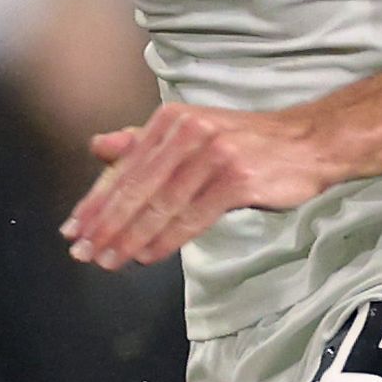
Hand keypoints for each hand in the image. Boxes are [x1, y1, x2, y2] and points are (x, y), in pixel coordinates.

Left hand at [62, 101, 347, 269]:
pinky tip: (146, 256)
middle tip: (82, 251)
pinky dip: (165, 240)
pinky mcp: (235, 180)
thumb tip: (98, 147)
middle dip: (104, 224)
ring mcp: (212, 155)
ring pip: (159, 206)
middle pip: (136, 187)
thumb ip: (144, 143)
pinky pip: (190, 217)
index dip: (95, 201)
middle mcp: (187, 133)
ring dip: (129, 238)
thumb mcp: (192, 131)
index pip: (124, 167)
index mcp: (171, 120)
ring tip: (108, 260)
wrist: (309, 142)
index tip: (72, 229)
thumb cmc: (246, 143)